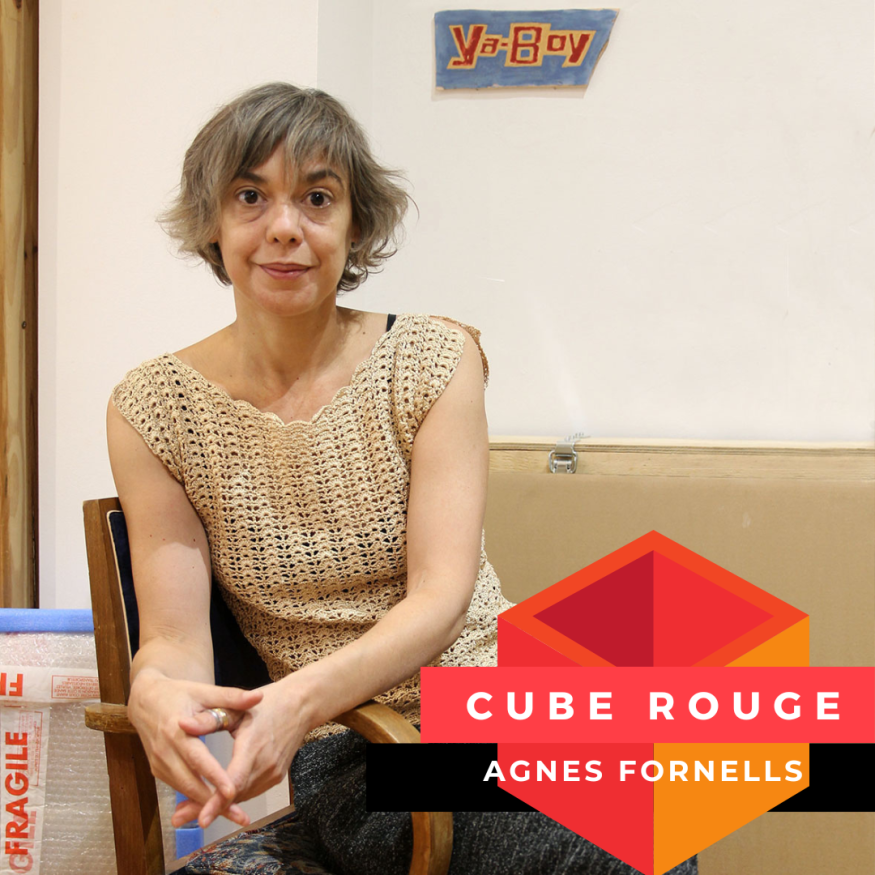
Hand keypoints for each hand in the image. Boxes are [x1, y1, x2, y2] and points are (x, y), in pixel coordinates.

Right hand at [127, 669, 262, 827]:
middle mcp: (165, 751)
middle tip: (239, 815)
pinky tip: (215, 807)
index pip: (197, 758)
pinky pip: (180, 787)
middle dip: (214, 802)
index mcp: (176, 730)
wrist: (145, 700)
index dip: (214, 777)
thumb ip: (232, 697)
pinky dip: (196, 799)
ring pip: (185, 790)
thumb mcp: (205, 691)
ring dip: (207, 805)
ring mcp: (159, 764)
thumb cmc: (179, 694)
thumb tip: (260, 696)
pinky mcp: (158, 770)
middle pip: (190, 783)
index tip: (232, 791)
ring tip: (233, 814)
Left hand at [175, 678, 309, 827]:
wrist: (301, 705)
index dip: (215, 802)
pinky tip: (215, 799)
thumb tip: (180, 724)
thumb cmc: (267, 704)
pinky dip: (233, 796)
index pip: (233, 782)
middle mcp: (266, 765)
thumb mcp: (236, 708)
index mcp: (254, 746)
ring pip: (242, 796)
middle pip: (234, 795)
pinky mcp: (276, 776)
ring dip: (218, 804)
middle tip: (178, 817)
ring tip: (189, 810)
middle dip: (207, 806)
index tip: (199, 818)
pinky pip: (251, 790)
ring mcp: (273, 773)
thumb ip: (208, 720)